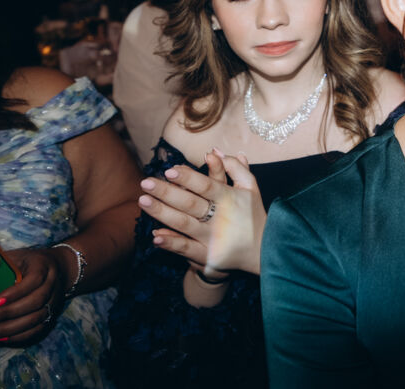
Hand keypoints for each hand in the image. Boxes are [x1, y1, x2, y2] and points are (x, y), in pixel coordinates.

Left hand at [0, 247, 68, 345]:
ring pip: (35, 320)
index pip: (32, 281)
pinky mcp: (50, 315)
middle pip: (34, 303)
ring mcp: (53, 301)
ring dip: (8, 330)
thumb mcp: (6, 256)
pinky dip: (17, 337)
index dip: (14, 293)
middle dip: (5, 316)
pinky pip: (36, 331)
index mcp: (41, 265)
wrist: (57, 268)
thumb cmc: (25, 261)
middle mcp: (51, 284)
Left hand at [140, 148, 265, 275]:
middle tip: (146, 182)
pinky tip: (155, 236)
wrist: (261, 251)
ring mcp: (212, 238)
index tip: (170, 170)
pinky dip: (171, 242)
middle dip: (167, 193)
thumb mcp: (251, 188)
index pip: (207, 186)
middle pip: (190, 204)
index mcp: (230, 199)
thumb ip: (236, 168)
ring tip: (143, 201)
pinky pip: (186, 248)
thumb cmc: (252, 215)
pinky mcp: (207, 255)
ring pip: (184, 224)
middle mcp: (220, 218)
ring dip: (162, 213)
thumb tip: (214, 151)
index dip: (189, 177)